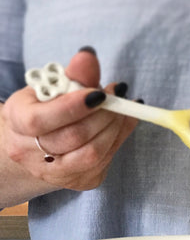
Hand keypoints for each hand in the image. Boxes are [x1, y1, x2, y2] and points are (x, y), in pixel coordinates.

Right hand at [1, 49, 136, 191]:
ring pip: (92, 154)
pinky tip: (122, 123)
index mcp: (17, 123)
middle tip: (118, 97)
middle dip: (103, 115)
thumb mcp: (51, 87)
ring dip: (114, 128)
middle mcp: (30, 154)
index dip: (74, 106)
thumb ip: (72, 75)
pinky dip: (118, 139)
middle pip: (74, 138)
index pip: (42, 120)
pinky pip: (104, 162)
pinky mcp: (78, 182)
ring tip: (122, 109)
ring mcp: (55, 174)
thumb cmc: (45, 109)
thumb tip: (89, 57)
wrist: (38, 144)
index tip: (100, 93)